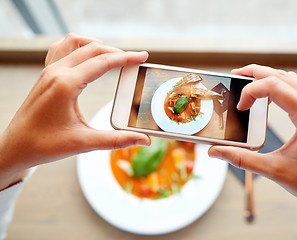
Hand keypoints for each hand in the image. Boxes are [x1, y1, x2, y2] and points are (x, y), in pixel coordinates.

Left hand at [0, 33, 149, 189]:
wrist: (16, 147)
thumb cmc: (44, 145)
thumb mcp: (84, 142)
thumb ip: (117, 140)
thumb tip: (143, 140)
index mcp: (66, 84)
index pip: (103, 62)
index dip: (126, 58)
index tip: (142, 56)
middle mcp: (56, 72)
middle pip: (93, 49)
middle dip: (116, 52)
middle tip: (134, 60)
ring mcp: (48, 71)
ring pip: (76, 43)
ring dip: (97, 45)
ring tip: (113, 57)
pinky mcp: (45, 75)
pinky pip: (62, 48)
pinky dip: (79, 46)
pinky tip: (87, 56)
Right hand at [208, 64, 296, 237]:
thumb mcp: (274, 170)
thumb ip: (241, 158)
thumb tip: (214, 151)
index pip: (273, 86)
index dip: (250, 91)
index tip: (240, 107)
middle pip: (281, 75)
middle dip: (255, 73)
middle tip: (235, 75)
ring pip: (291, 79)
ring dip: (268, 77)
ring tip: (248, 82)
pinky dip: (280, 86)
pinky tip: (268, 96)